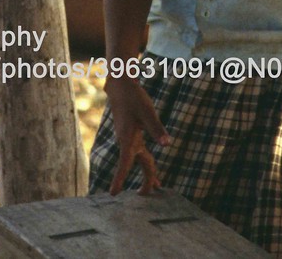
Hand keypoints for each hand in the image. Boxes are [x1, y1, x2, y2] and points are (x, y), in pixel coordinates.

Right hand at [104, 75, 168, 195]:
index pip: (125, 163)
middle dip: (146, 179)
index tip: (114, 194)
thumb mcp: (148, 112)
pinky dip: (145, 160)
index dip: (120, 178)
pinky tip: (147, 161)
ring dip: (148, 170)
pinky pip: (139, 151)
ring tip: (156, 185)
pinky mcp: (131, 134)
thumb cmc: (134, 98)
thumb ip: (157, 128)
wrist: (120, 87)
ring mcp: (129, 138)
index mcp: (128, 139)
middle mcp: (127, 141)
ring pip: (140, 158)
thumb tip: (167, 144)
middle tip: (150, 194)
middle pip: (139, 163)